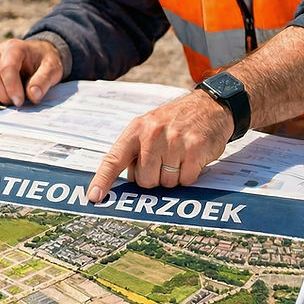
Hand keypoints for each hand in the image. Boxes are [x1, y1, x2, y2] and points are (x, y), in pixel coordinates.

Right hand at [0, 38, 62, 107]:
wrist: (36, 55)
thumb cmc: (43, 62)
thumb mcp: (52, 69)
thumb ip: (44, 81)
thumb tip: (33, 95)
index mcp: (15, 47)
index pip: (6, 67)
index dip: (12, 87)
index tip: (19, 102)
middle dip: (2, 94)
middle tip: (16, 102)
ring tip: (8, 100)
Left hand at [86, 90, 233, 200]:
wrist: (209, 106)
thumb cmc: (174, 122)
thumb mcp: (148, 127)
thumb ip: (134, 151)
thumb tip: (126, 181)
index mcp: (135, 130)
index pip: (114, 159)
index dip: (103, 180)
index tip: (94, 197)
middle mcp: (152, 134)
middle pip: (145, 181)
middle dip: (155, 178)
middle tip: (164, 161)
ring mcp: (174, 141)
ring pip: (166, 183)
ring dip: (173, 177)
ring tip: (179, 156)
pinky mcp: (194, 148)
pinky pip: (186, 180)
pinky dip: (189, 175)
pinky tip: (191, 158)